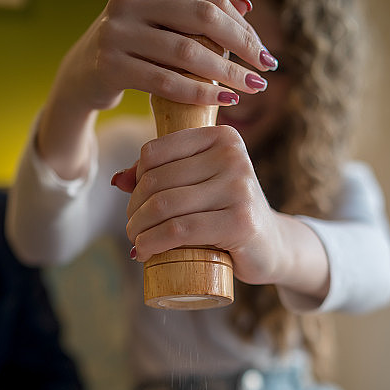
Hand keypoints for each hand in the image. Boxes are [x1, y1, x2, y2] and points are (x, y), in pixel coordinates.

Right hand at [53, 0, 274, 113]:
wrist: (83, 75)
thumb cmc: (133, 47)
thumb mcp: (162, 22)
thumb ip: (198, 11)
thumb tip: (246, 4)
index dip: (242, 26)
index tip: (265, 52)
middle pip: (202, 18)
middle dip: (241, 46)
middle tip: (266, 69)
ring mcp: (117, 31)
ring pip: (186, 53)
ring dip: (226, 73)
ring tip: (251, 89)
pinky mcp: (111, 65)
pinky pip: (167, 82)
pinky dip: (200, 92)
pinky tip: (224, 100)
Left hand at [114, 125, 329, 298]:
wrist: (271, 246)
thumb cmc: (228, 212)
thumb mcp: (201, 185)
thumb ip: (164, 174)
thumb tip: (118, 180)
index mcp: (221, 137)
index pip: (154, 153)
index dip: (136, 181)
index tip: (137, 204)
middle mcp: (233, 156)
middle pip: (156, 181)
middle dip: (135, 210)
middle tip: (133, 230)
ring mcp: (239, 188)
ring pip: (164, 206)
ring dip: (138, 229)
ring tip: (136, 242)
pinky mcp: (239, 222)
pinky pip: (180, 229)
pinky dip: (153, 243)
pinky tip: (143, 252)